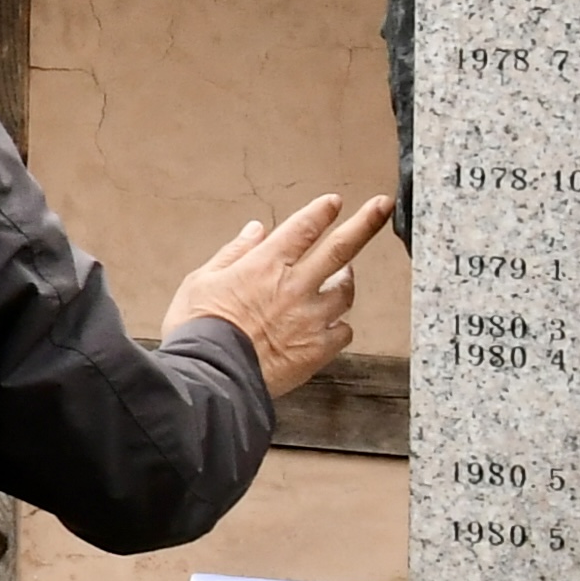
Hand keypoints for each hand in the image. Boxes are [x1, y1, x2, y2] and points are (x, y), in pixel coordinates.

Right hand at [163, 193, 394, 399]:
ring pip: (346, 291)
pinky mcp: (317, 349)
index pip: (302, 228)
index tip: (334, 202)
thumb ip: (234, 253)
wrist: (209, 377)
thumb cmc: (197, 330)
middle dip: (365, 223)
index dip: (321, 212)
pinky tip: (328, 326)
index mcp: (265, 265)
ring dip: (346, 281)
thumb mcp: (201, 281)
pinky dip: (338, 325)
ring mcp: (311, 318)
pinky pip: (343, 331)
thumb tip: (255, 231)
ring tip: (342, 279)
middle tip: (382, 206)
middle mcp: (294, 287)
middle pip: (340, 249)